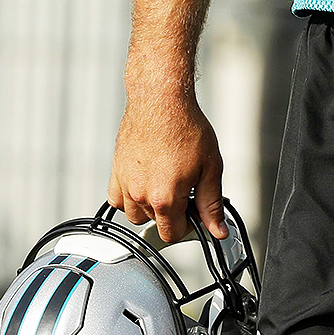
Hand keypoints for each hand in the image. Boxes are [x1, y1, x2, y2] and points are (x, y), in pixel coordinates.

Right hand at [108, 92, 226, 244]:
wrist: (161, 100)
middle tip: (183, 192)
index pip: (172, 234)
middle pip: (154, 224)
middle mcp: (141, 193)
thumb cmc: (184, 126)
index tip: (192, 215)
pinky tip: (144, 184)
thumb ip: (211, 204)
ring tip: (165, 185)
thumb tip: (218, 230)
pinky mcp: (116, 171)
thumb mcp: (210, 168)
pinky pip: (117, 199)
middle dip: (171, 214)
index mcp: (165, 197)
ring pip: (134, 214)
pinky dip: (129, 198)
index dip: (187, 227)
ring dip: (149, 207)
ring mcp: (125, 183)